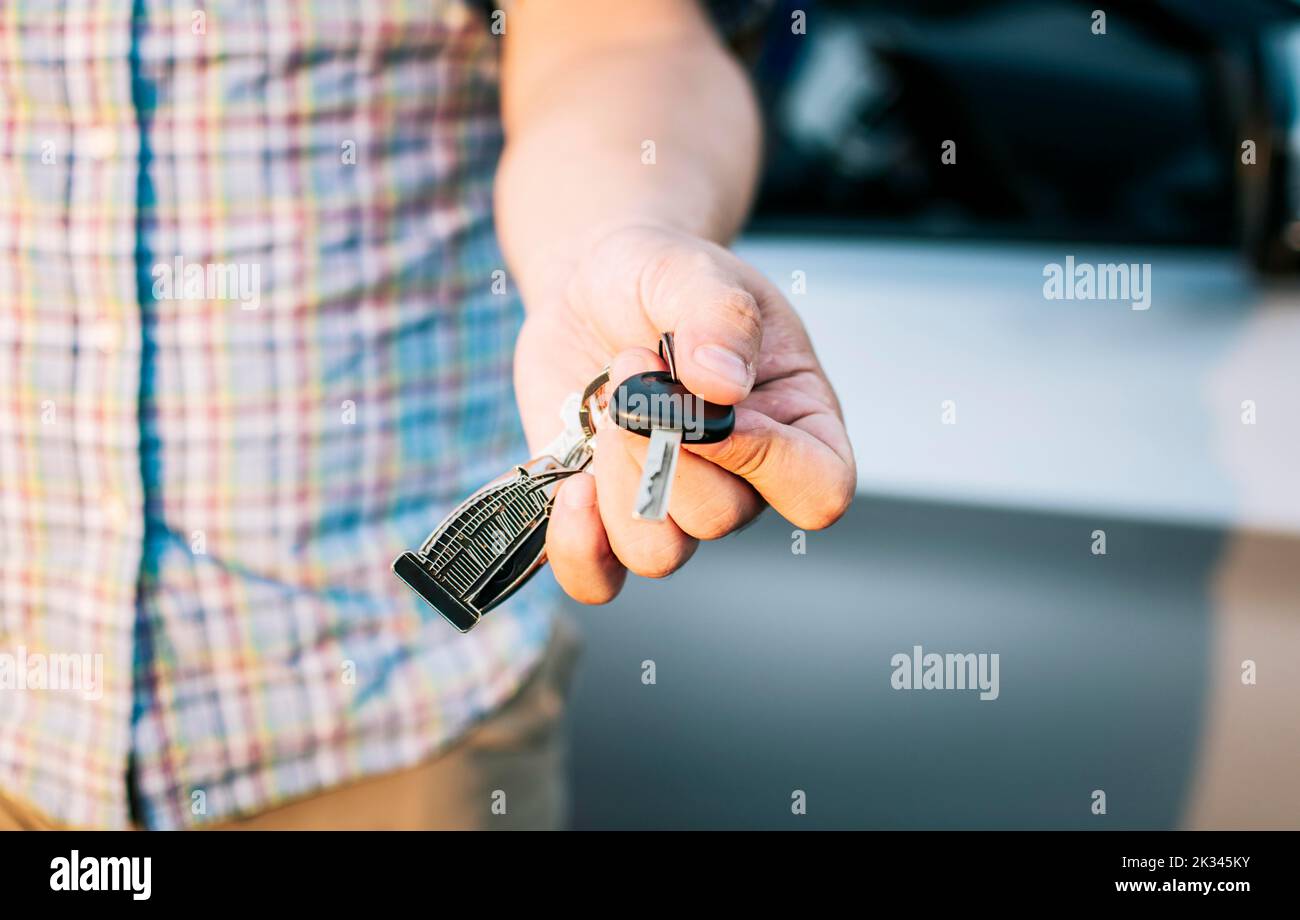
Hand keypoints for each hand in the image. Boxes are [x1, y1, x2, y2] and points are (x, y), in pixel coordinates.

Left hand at [514, 222, 854, 602]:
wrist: (591, 283)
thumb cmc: (661, 276)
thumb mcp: (695, 269)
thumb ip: (720, 315)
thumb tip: (722, 383)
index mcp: (794, 423)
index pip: (820, 491)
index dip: (769, 463)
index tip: (712, 403)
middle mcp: (739, 478)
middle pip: (722, 517)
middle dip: (664, 443)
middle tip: (635, 360)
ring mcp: (670, 503)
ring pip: (660, 552)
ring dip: (620, 480)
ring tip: (607, 403)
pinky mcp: (604, 515)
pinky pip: (598, 578)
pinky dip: (578, 547)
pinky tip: (571, 486)